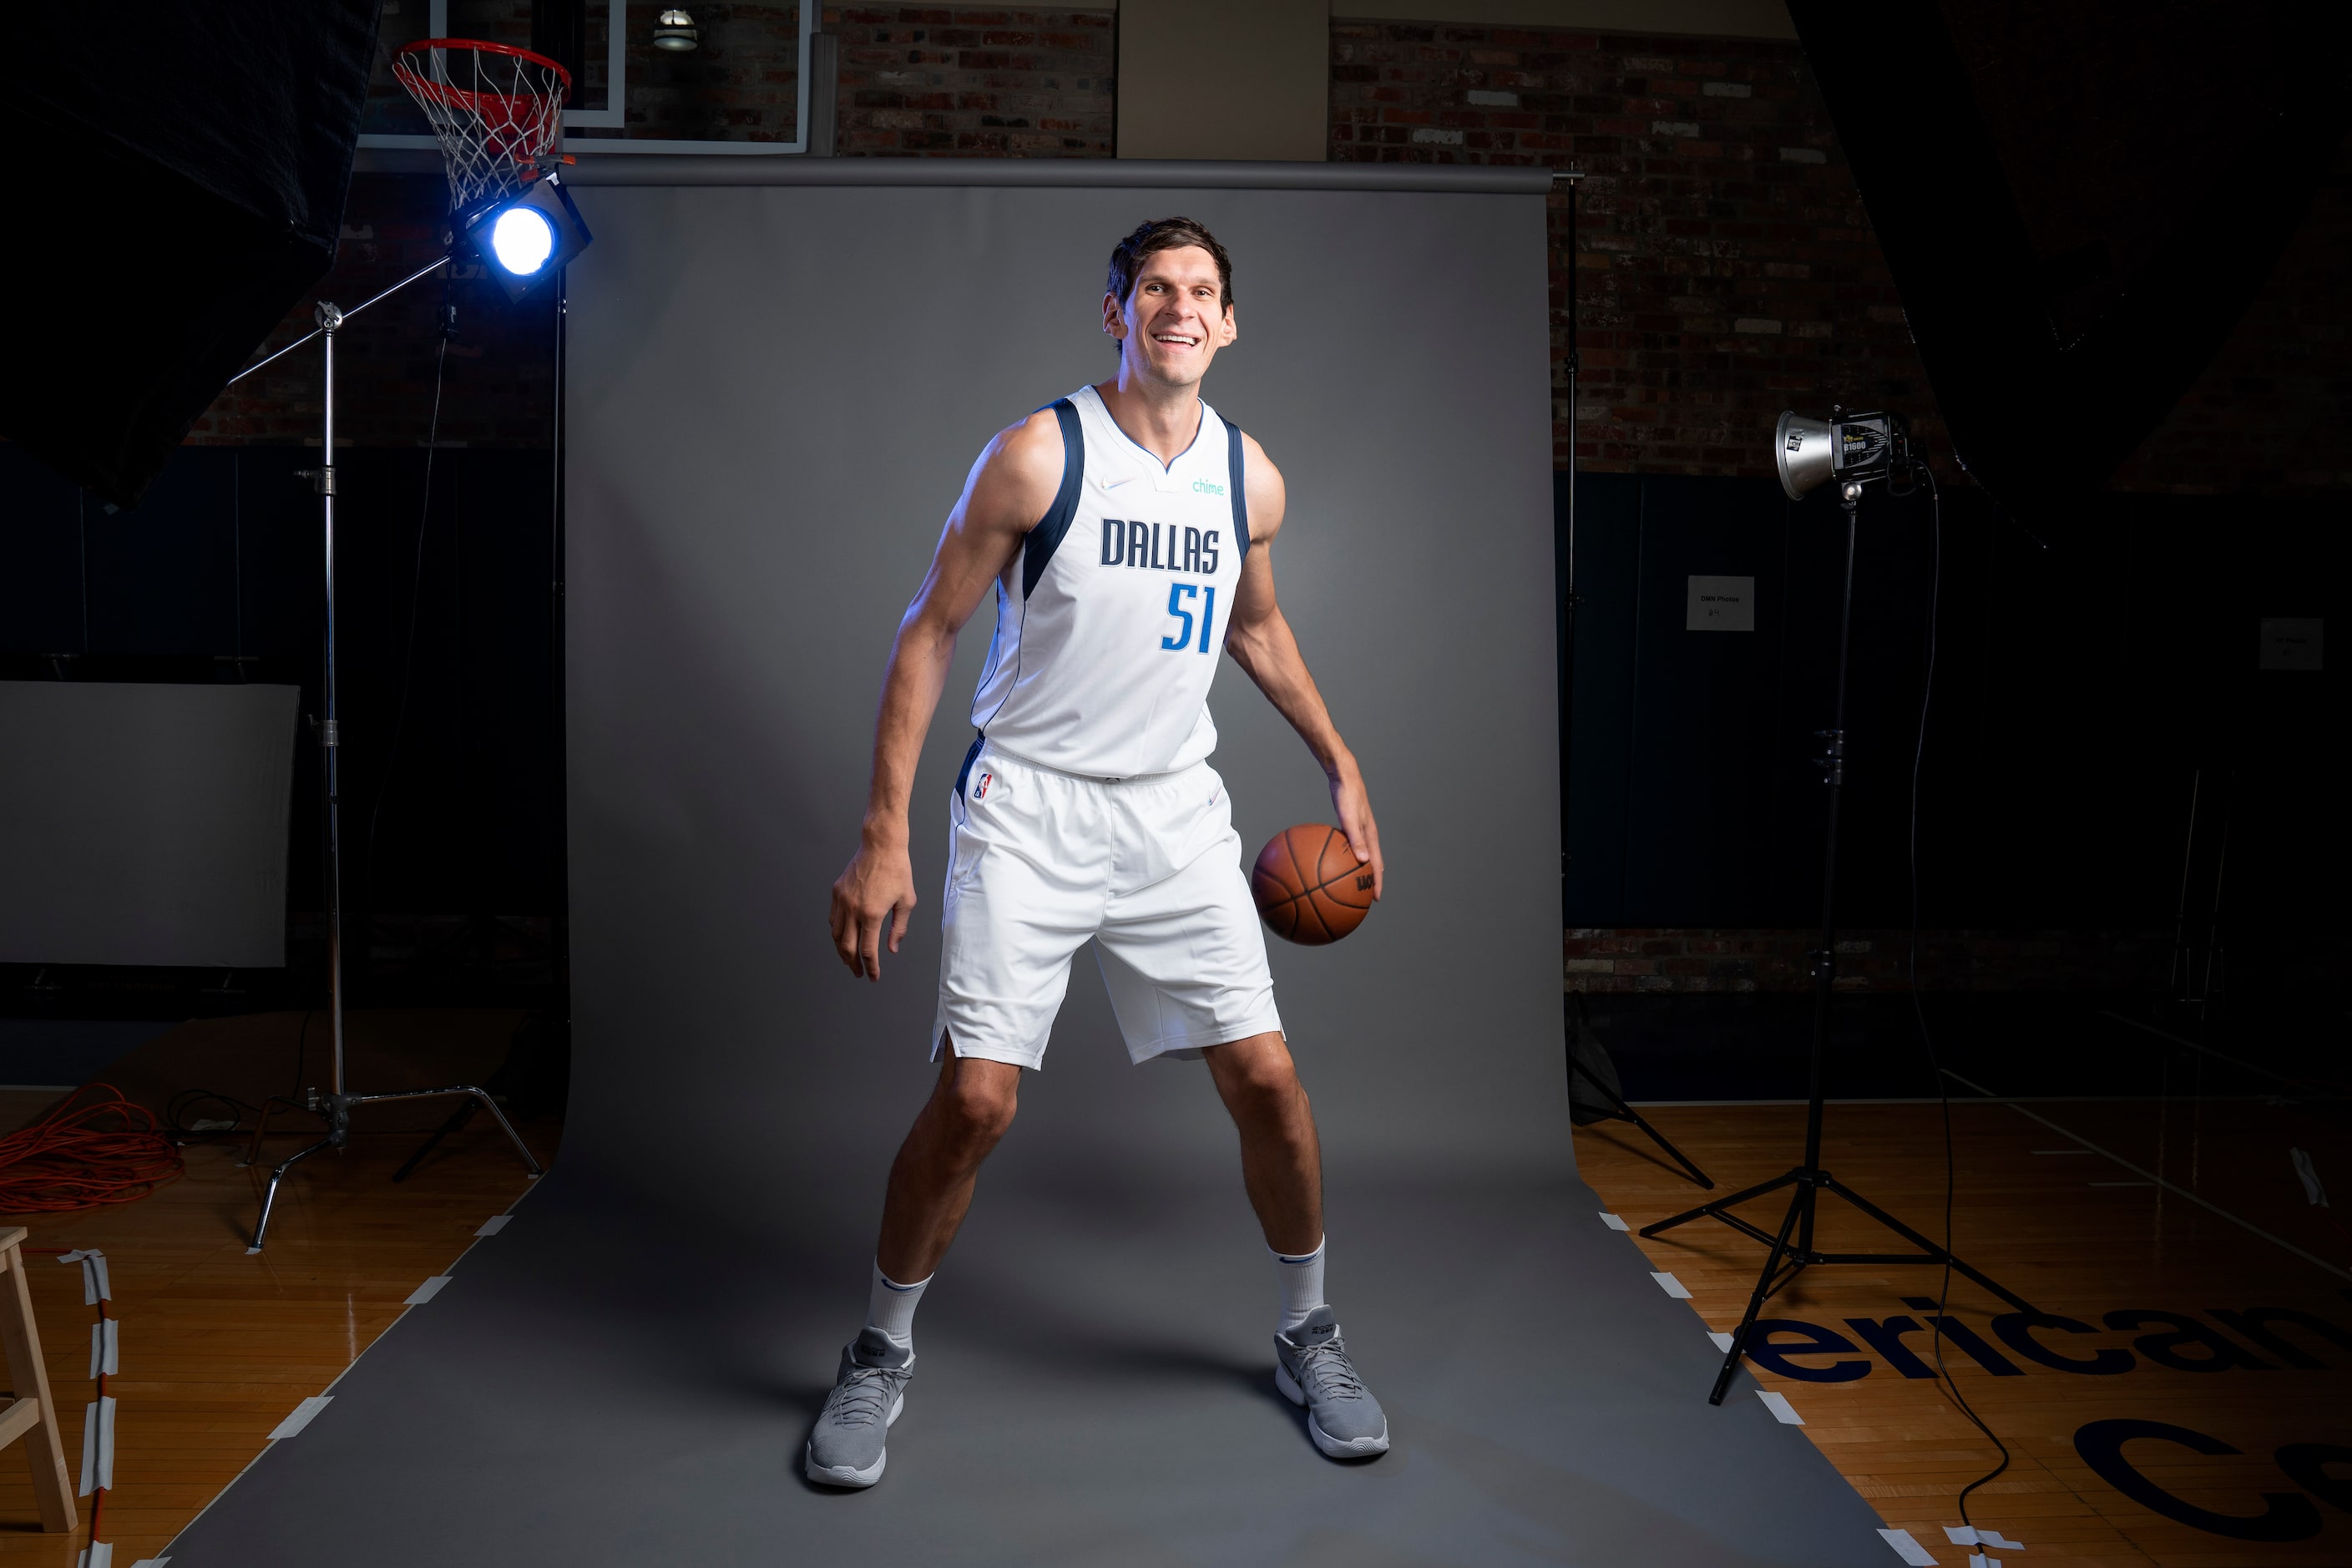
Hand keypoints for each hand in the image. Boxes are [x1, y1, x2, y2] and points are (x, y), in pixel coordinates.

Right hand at [829, 833, 917, 980]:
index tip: (873, 976)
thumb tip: (891, 949)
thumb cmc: (897, 871)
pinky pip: (832, 919)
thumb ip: (899, 928)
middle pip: (847, 947)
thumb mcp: (907, 901)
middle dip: (853, 964)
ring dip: (842, 951)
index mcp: (872, 914)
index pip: (868, 950)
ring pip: (836, 935)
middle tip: (859, 973)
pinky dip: (836, 932)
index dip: (871, 967)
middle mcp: (853, 909)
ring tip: (849, 959)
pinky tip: (843, 937)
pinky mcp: (837, 892)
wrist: (881, 845)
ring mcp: (842, 900)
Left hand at [1327, 756, 1382, 900]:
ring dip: (1357, 870)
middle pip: (1371, 863)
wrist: (1343, 774)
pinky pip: (1347, 846)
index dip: (1377, 883)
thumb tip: (1363, 861)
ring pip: (1360, 855)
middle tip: (1364, 898)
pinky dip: (1343, 857)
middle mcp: (1367, 834)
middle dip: (1369, 881)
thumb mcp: (1349, 818)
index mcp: (1371, 835)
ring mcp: (1358, 830)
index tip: (1376, 899)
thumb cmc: (1347, 795)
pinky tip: (1329, 862)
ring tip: (1349, 885)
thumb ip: (1356, 839)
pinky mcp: (1349, 825)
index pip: (1377, 864)